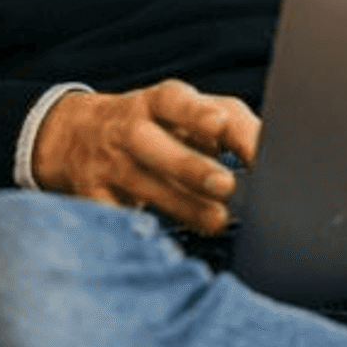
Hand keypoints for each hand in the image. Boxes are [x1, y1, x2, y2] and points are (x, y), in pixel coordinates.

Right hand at [32, 80, 260, 235]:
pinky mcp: (92, 198)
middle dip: (189, 165)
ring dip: (183, 206)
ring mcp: (108, 165)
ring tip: (217, 221)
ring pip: (144, 187)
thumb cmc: (151, 124)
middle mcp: (129, 130)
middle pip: (153, 144)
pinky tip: (166, 245)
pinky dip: (139, 230)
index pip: (175, 101)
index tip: (219, 125)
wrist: (74, 134)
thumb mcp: (183, 112)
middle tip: (225, 184)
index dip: (196, 113)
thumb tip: (272, 152)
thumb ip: (230, 127)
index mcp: (156, 102)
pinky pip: (115, 217)